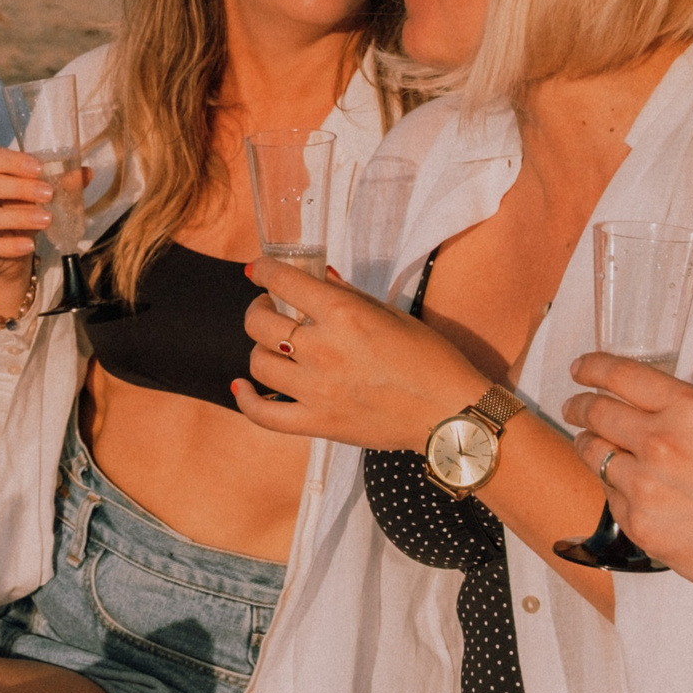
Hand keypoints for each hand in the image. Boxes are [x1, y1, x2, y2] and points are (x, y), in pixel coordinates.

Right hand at [0, 147, 55, 321]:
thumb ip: (59, 184)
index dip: (14, 162)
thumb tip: (86, 172)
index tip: (40, 169)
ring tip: (46, 220)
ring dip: (17, 217)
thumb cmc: (17, 214)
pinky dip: (7, 245)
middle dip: (19, 188)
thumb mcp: (37, 197)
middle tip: (48, 194)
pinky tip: (28, 245)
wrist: (6, 255)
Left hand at [229, 257, 490, 448]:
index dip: (263, 270)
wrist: (450, 414)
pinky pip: (264, 414)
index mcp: (344, 315)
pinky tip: (243, 387)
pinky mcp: (318, 423)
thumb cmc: (430, 359)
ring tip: (272, 346)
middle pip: (259, 323)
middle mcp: (323, 349)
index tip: (259, 270)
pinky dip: (247, 400)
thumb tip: (318, 277)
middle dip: (259, 309)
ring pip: (257, 363)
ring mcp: (317, 389)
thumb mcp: (392, 315)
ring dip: (259, 349)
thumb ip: (349, 296)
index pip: (283, 281)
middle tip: (270, 309)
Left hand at [563, 353, 692, 609]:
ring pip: (592, 452)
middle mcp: (661, 440)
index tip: (580, 368)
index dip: (592, 367)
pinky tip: (634, 492)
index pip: (621, 374)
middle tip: (574, 407)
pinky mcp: (637, 522)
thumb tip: (647, 412)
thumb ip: (685, 418)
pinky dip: (615, 488)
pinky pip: (609, 494)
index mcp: (692, 409)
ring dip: (590, 445)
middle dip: (579, 406)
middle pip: (595, 411)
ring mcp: (644, 484)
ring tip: (595, 445)